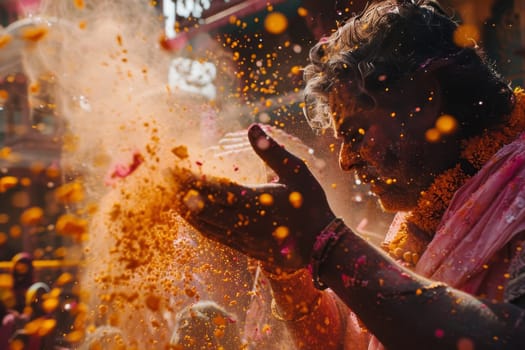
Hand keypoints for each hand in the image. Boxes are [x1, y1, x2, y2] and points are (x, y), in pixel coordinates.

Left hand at [172, 124, 335, 271]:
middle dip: (181, 193)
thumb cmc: (310, 205)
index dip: (190, 179)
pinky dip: (199, 226)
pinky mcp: (244, 249)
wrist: (320, 245)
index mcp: (254, 201)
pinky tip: (191, 219)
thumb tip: (252, 127)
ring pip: (205, 225)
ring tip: (170, 197)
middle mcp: (243, 222)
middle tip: (164, 180)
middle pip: (202, 208)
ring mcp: (241, 238)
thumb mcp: (297, 172)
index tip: (173, 168)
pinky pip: (214, 237)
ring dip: (185, 210)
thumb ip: (273, 151)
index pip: (213, 189)